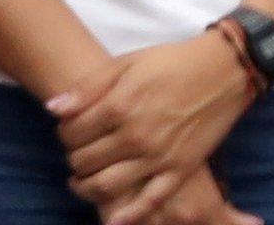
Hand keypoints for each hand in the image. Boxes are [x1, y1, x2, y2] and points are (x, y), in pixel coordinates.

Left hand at [53, 35, 256, 221]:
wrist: (221, 72)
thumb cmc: (168, 64)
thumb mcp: (122, 64)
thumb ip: (86, 89)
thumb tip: (52, 109)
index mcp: (118, 108)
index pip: (72, 133)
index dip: (63, 134)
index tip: (68, 131)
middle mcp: (136, 137)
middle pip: (86, 161)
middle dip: (73, 159)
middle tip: (76, 153)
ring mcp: (160, 157)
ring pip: (109, 185)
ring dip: (87, 188)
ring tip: (80, 182)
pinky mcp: (181, 170)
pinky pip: (153, 200)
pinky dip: (131, 215)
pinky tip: (113, 221)